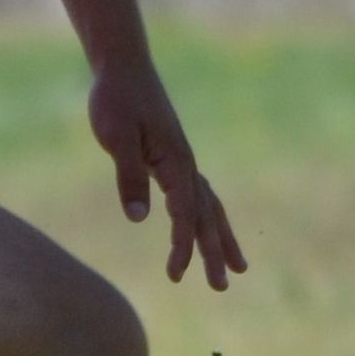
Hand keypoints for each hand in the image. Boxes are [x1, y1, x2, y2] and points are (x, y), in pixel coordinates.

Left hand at [88, 60, 247, 289]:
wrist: (124, 68)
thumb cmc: (116, 100)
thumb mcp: (116, 137)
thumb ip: (129, 176)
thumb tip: (139, 219)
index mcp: (175, 162)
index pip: (184, 214)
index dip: (182, 246)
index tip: (176, 274)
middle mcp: (186, 165)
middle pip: (207, 216)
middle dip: (215, 252)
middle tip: (221, 286)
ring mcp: (183, 162)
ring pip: (210, 208)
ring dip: (222, 238)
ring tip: (238, 268)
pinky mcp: (175, 159)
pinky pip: (199, 196)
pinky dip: (208, 218)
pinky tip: (207, 230)